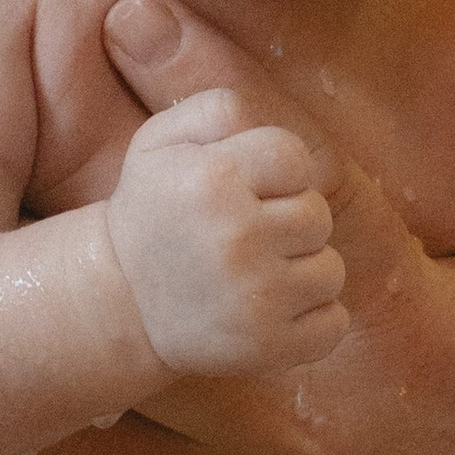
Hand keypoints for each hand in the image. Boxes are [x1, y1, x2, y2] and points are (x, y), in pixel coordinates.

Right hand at [105, 92, 346, 375]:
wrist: (120, 304)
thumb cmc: (152, 212)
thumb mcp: (159, 142)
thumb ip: (217, 107)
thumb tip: (263, 119)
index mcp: (213, 180)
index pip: (294, 158)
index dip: (279, 174)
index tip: (252, 193)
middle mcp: (238, 237)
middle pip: (318, 215)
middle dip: (290, 224)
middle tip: (248, 239)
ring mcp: (256, 297)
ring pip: (331, 271)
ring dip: (302, 272)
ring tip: (257, 276)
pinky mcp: (268, 347)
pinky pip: (334, 324)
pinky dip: (313, 321)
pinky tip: (271, 313)